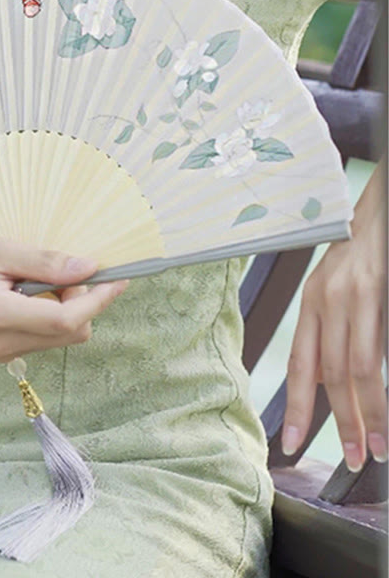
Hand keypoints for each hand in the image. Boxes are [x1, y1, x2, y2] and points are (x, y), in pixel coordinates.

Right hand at [0, 231, 128, 361]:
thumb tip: (89, 267)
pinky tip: (26, 288)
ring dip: (66, 307)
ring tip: (35, 274)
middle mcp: (1, 344)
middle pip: (71, 333)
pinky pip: (41, 336)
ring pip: (59, 337)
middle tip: (61, 266)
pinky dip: (49, 313)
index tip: (119, 276)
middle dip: (82, 301)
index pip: (67, 320)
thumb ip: (42, 261)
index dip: (99, 299)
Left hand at [283, 159, 386, 469]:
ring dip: (368, 412)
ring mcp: (356, 296)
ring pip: (359, 367)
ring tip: (375, 447)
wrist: (376, 210)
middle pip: (330, 373)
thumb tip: (328, 381)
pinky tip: (386, 409)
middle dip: (339, 421)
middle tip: (347, 458)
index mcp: (311, 303)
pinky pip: (380, 346)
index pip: (300, 364)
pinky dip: (382, 384)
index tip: (289, 442)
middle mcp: (328, 301)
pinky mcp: (380, 292)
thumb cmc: (357, 252)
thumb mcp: (332, 291)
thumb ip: (329, 333)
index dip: (295, 406)